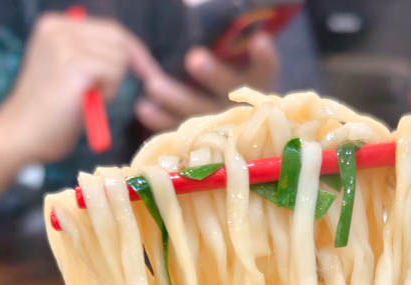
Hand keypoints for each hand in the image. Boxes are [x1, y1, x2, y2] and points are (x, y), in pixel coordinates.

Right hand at [0, 12, 151, 163]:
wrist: (19, 136)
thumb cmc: (45, 114)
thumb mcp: (64, 72)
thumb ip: (87, 55)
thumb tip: (127, 51)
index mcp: (54, 25)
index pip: (110, 29)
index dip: (133, 52)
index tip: (149, 73)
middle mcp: (58, 28)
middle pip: (119, 39)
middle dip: (128, 67)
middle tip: (115, 94)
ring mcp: (65, 44)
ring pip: (119, 57)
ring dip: (112, 84)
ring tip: (87, 100)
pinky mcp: (74, 65)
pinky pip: (113, 73)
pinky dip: (108, 92)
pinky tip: (86, 104)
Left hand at [133, 32, 278, 131]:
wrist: (217, 117)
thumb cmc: (223, 75)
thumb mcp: (231, 61)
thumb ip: (226, 47)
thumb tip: (231, 22)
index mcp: (256, 82)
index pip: (266, 69)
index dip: (264, 59)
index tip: (259, 42)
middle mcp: (239, 105)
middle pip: (228, 91)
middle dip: (213, 74)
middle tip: (195, 58)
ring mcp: (217, 123)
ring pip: (200, 113)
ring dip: (176, 98)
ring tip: (153, 84)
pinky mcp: (195, 136)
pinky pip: (177, 129)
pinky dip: (160, 120)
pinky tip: (143, 108)